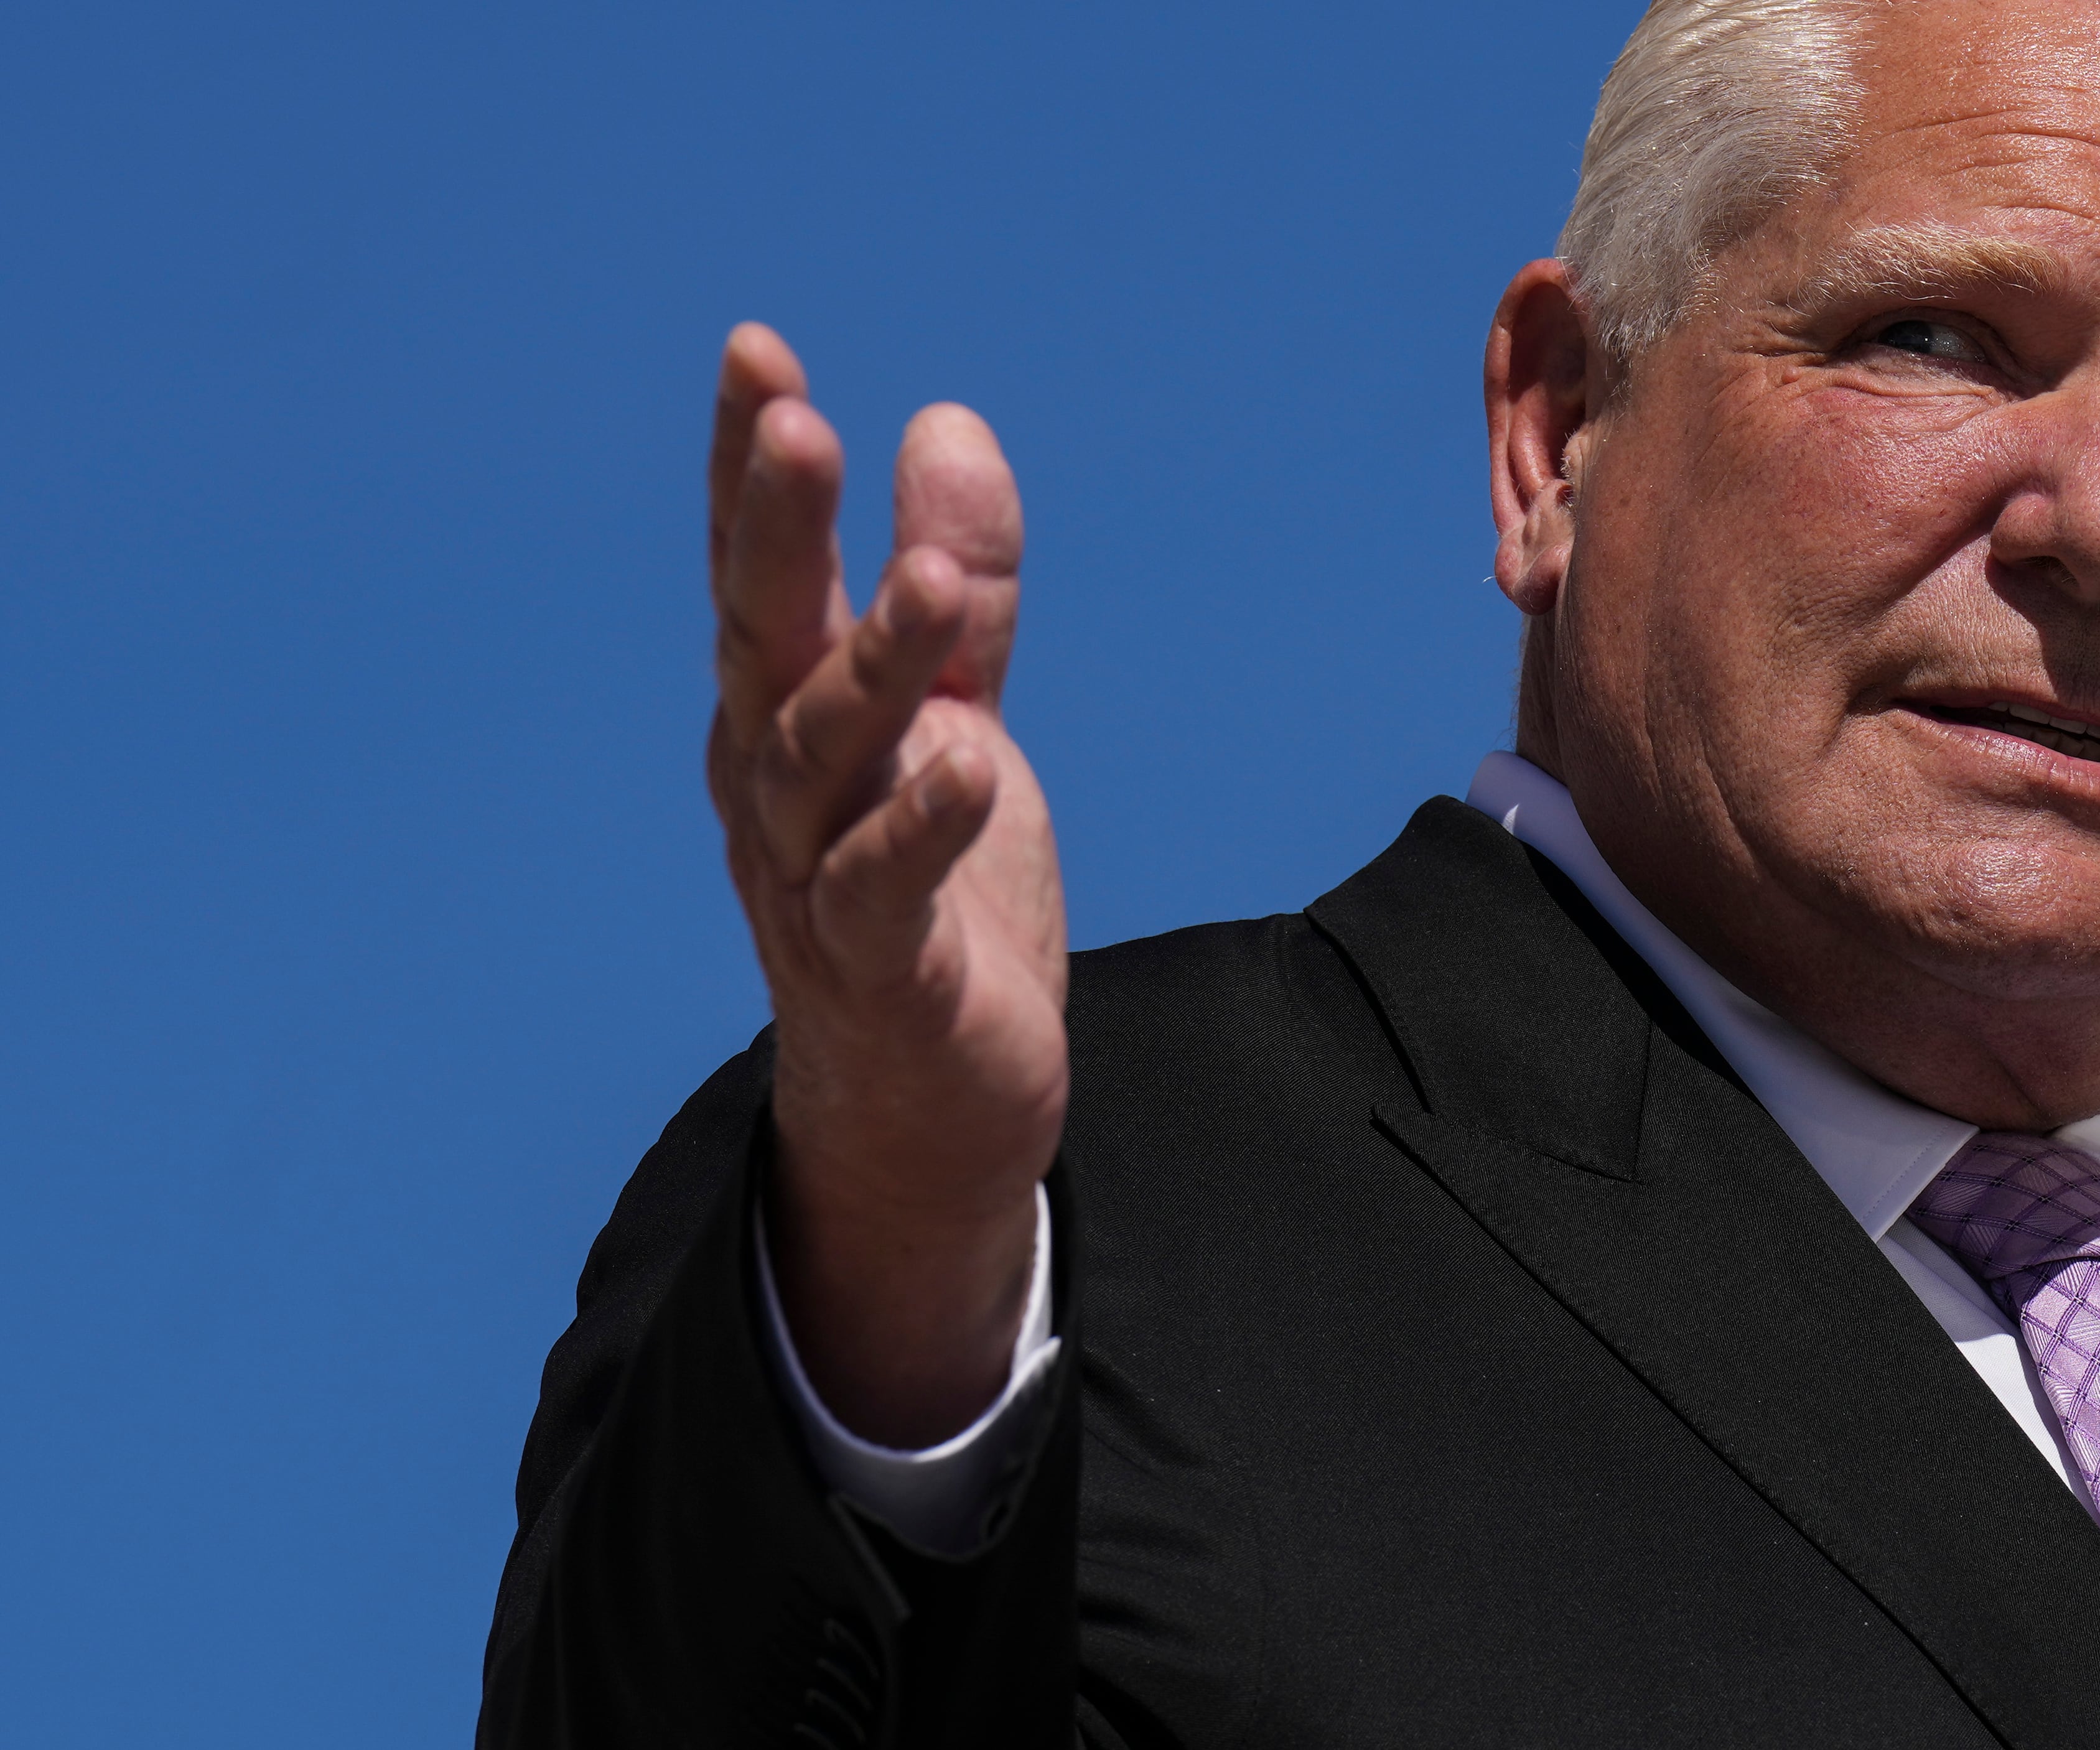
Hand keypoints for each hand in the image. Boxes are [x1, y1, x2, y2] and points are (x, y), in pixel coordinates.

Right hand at [706, 324, 1067, 1446]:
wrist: (929, 1099)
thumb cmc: (930, 894)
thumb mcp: (955, 713)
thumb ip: (955, 585)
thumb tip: (946, 423)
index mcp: (787, 714)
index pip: (763, 571)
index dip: (750, 467)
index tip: (758, 351)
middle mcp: (776, 787)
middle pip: (762, 642)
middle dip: (771, 532)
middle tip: (794, 421)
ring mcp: (813, 880)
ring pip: (823, 761)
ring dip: (870, 668)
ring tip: (928, 582)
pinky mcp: (879, 973)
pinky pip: (882, 893)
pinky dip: (918, 830)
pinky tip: (966, 763)